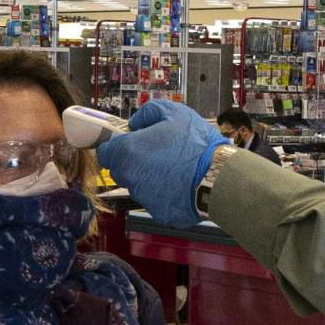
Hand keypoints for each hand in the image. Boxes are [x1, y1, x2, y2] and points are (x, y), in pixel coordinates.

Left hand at [97, 102, 228, 227]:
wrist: (218, 177)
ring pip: (137, 186)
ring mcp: (143, 197)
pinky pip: (154, 200)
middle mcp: (130, 177)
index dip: (116, 146)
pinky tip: (180, 183)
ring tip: (172, 168)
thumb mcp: (174, 112)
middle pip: (120, 170)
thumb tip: (136, 122)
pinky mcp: (158, 212)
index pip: (105, 153)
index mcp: (128, 152)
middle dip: (132, 162)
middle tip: (155, 153)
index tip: (129, 143)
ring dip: (148, 177)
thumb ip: (148, 113)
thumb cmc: (195, 143)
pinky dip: (163, 192)